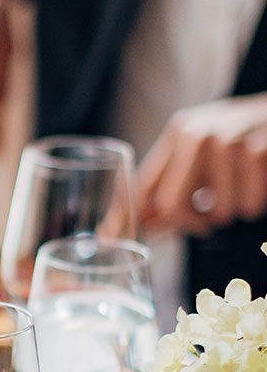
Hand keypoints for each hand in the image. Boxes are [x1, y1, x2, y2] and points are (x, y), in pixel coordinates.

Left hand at [137, 94, 266, 234]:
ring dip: (231, 212)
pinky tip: (259, 184)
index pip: (142, 187)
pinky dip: (254, 205)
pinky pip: (247, 206)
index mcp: (181, 132)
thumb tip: (130, 226)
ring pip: (217, 212)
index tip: (119, 239)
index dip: (129, 219)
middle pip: (170, 205)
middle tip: (205, 223)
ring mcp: (230, 139)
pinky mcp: (260, 150)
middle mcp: (199, 132)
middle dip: (189, 224)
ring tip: (242, 190)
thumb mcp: (203, 153)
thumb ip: (169, 187)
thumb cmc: (243, 139)